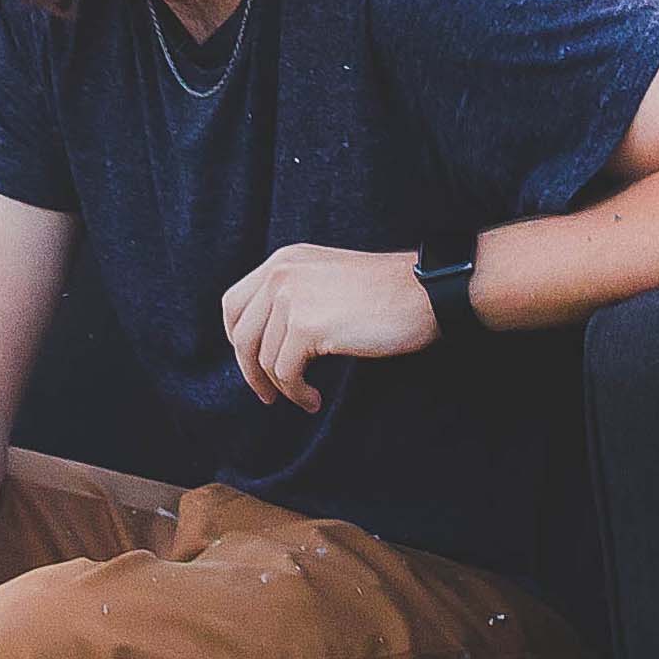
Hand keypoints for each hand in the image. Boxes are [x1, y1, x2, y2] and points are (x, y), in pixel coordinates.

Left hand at [217, 242, 437, 411]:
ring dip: (283, 386)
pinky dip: (297, 393)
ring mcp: (292, 297)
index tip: (254, 364)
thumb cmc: (385, 294)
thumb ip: (294, 296)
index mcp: (283, 261)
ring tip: (305, 396)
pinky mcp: (307, 325)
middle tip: (268, 395)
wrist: (425, 291)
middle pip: (242, 335)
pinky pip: (285, 372)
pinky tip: (313, 398)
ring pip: (265, 358)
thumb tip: (264, 342)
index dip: (237, 340)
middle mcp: (281, 274)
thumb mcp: (326, 280)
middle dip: (251, 371)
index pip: (233, 304)